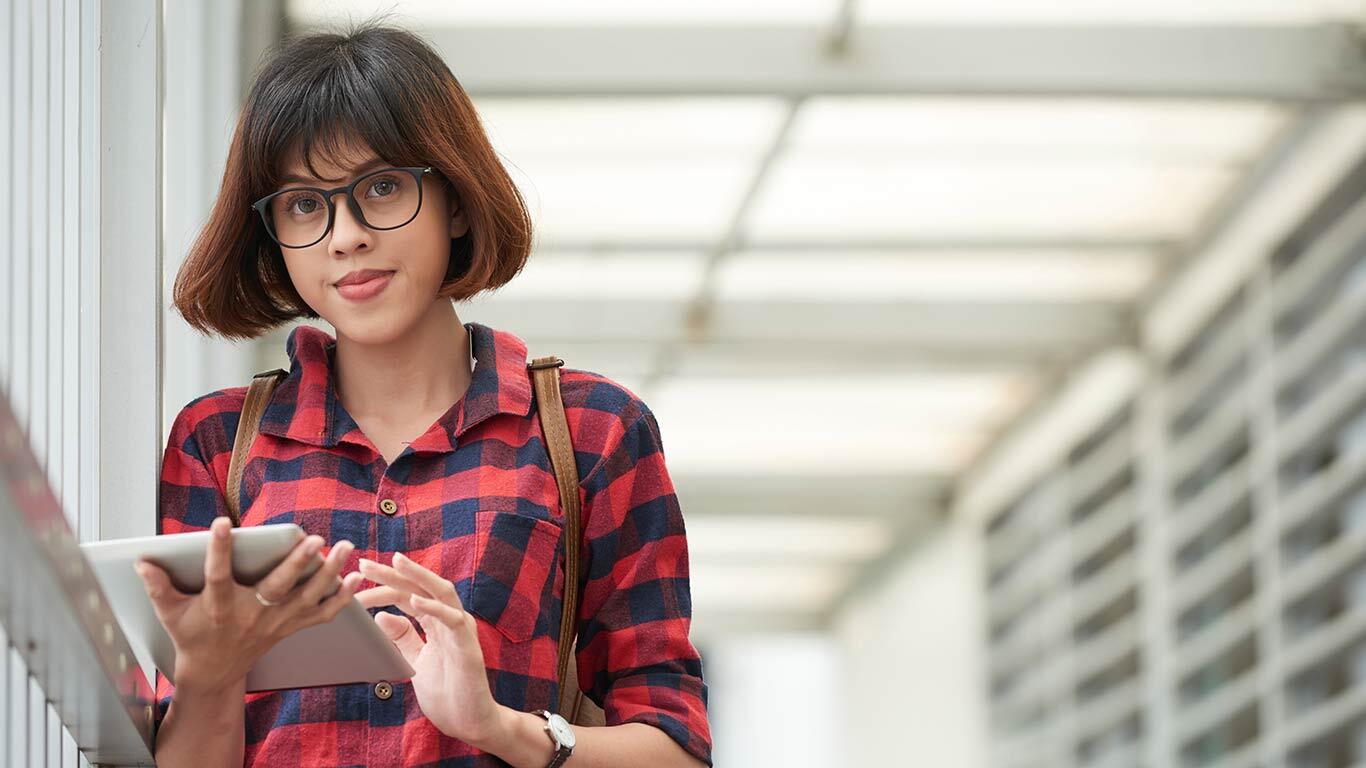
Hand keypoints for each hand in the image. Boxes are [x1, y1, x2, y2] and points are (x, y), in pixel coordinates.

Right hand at [135, 516, 362, 693]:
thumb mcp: (170, 614)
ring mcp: (275, 622)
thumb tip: (141, 561)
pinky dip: (340, 599)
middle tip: (315, 539)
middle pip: (277, 587)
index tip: (222, 523)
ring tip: (344, 547)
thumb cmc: (192, 635)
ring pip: (306, 597)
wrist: (215, 671)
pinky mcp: (290, 627)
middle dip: (297, 563)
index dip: (218, 550)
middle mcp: (251, 614)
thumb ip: (158, 587)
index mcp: (219, 607)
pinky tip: (354, 577)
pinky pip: (321, 615)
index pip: (216, 576)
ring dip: (328, 573)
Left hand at [355, 553, 502, 745]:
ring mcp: (461, 630)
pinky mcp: (468, 646)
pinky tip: (413, 601)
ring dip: (418, 576)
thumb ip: (403, 639)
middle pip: (421, 587)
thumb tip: (381, 616)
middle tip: (365, 563)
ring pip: (441, 592)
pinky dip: (433, 608)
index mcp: (437, 622)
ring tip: (396, 563)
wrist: (469, 722)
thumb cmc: (447, 693)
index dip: (384, 585)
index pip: (408, 595)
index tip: (358, 577)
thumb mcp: (415, 662)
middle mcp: (450, 619)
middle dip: (393, 574)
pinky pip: (452, 620)